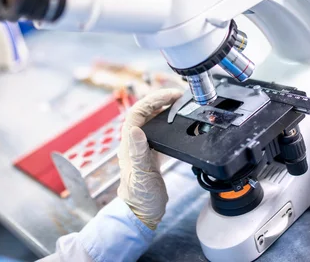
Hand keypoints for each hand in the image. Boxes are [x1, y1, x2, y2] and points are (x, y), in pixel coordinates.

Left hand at [117, 88, 182, 229]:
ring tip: (181, 105)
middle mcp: (134, 143)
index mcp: (129, 144)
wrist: (141, 214)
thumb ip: (139, 152)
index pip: (137, 112)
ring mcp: (143, 149)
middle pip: (145, 113)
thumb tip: (135, 129)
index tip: (170, 95)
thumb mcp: (141, 174)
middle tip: (179, 96)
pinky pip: (159, 133)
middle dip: (160, 100)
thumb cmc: (139, 198)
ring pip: (152, 121)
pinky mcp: (152, 155)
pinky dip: (169, 124)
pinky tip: (179, 124)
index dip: (153, 100)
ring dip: (165, 110)